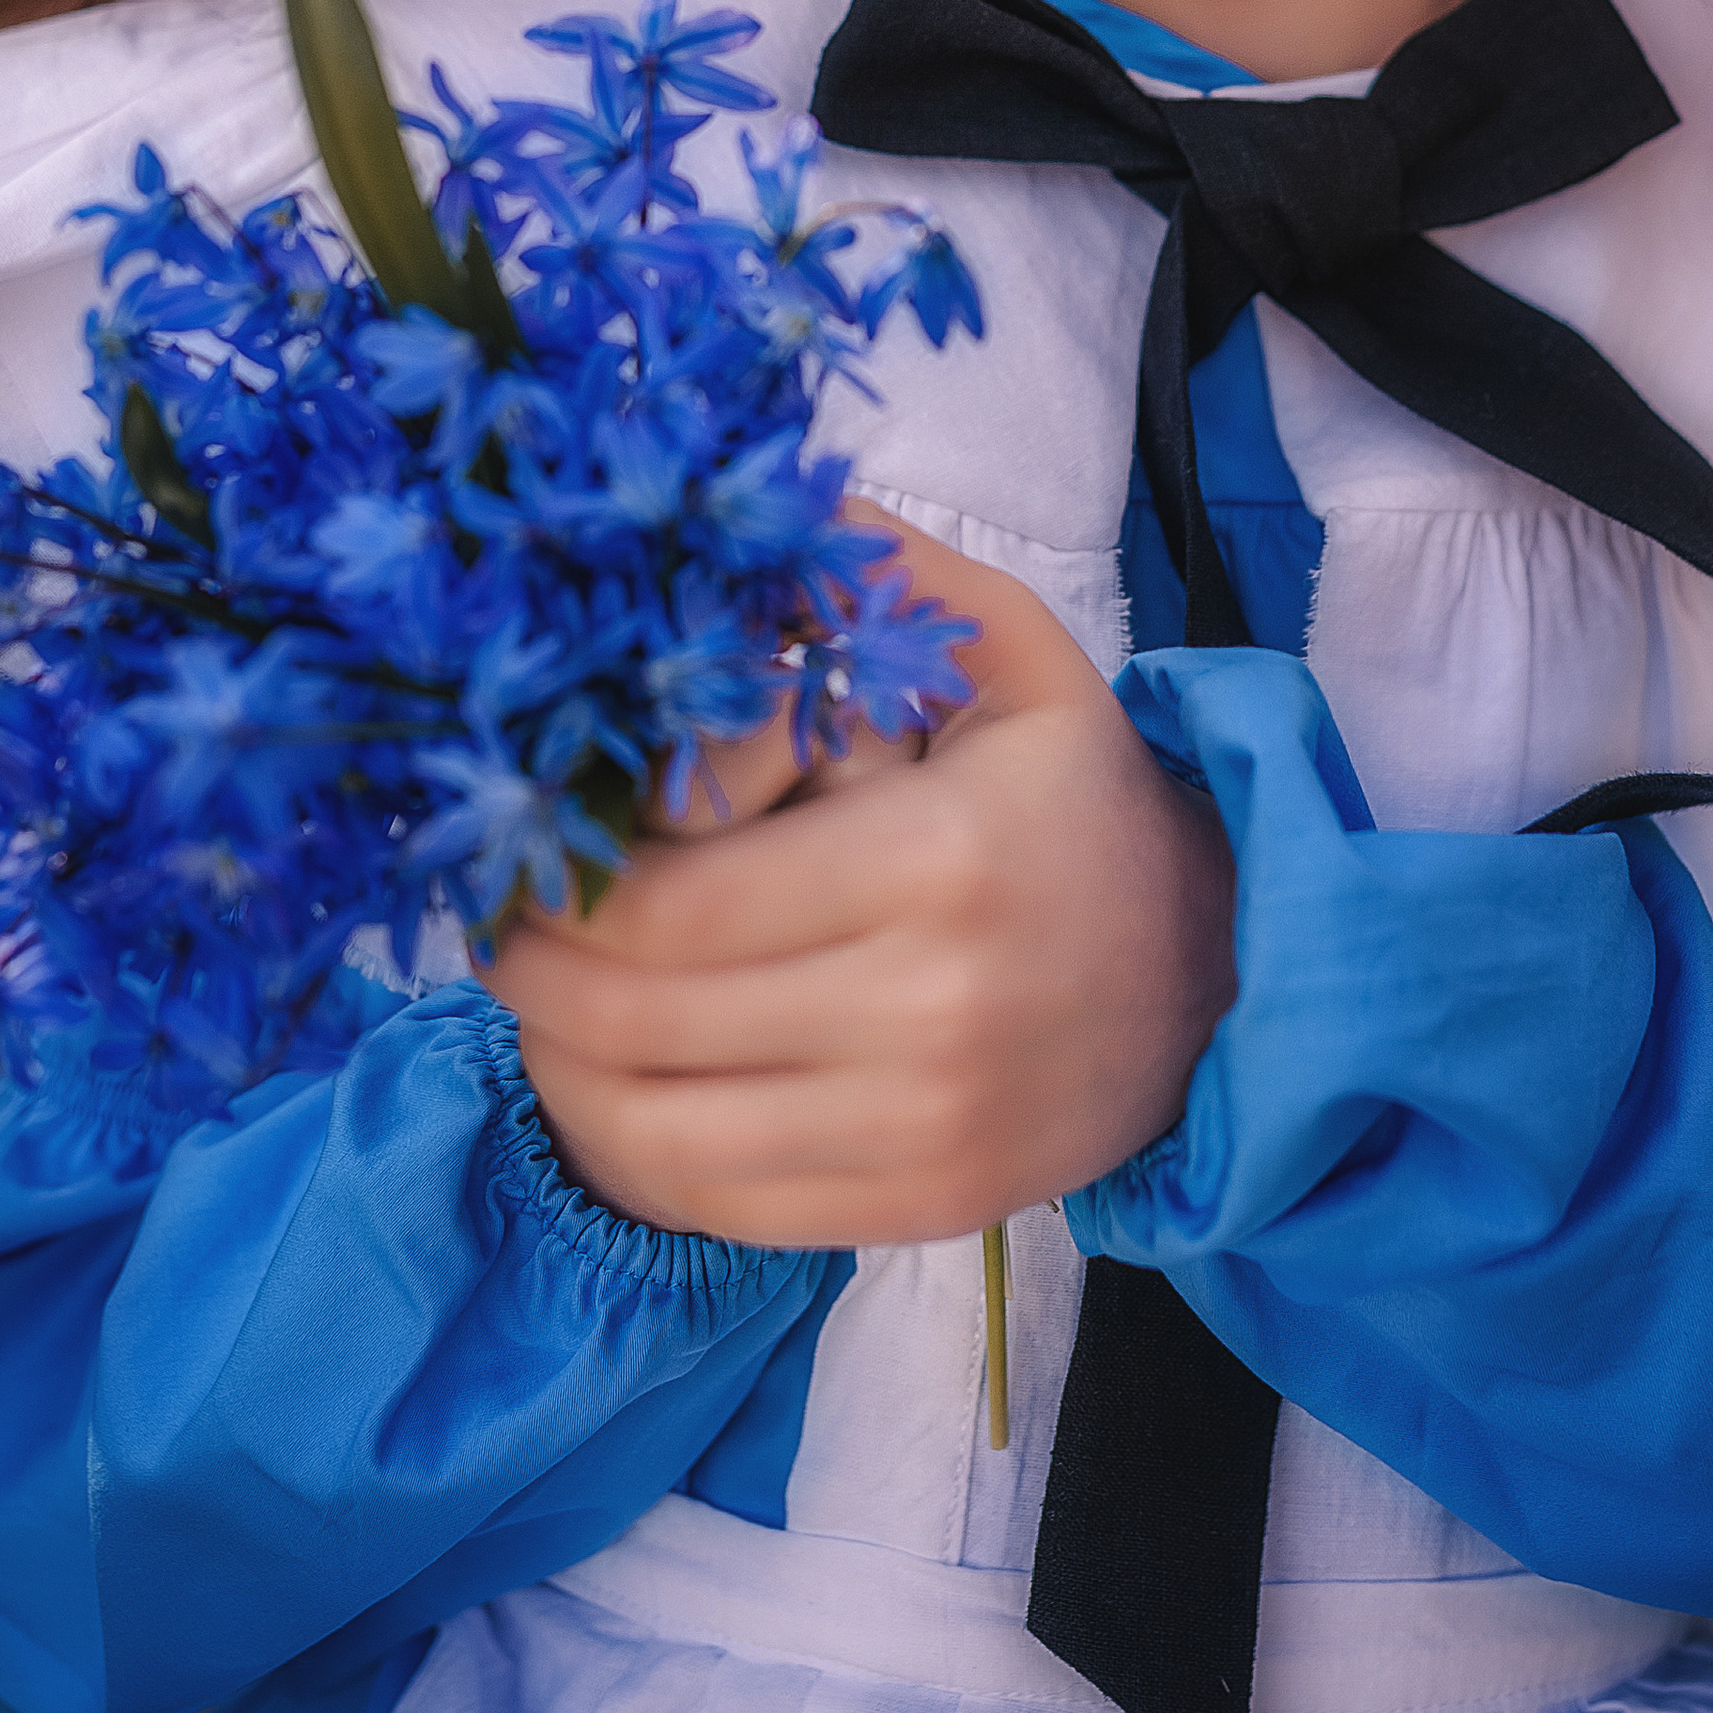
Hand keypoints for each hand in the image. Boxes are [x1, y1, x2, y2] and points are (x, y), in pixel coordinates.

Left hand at [479, 513, 1235, 1248]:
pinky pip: (721, 1205)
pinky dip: (631, 1152)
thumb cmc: (1080, 799)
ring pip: (659, 1132)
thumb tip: (756, 505)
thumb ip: (882, 578)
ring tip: (536, 1004)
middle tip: (495, 923)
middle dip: (532, 974)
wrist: (1218, 977)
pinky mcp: (920, 1207)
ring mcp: (924, 1128)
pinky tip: (609, 1084)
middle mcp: (929, 1011)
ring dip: (560, 1070)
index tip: (517, 848)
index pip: (674, 907)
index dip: (562, 888)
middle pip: (643, 1021)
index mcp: (937, 859)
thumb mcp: (1013, 654)